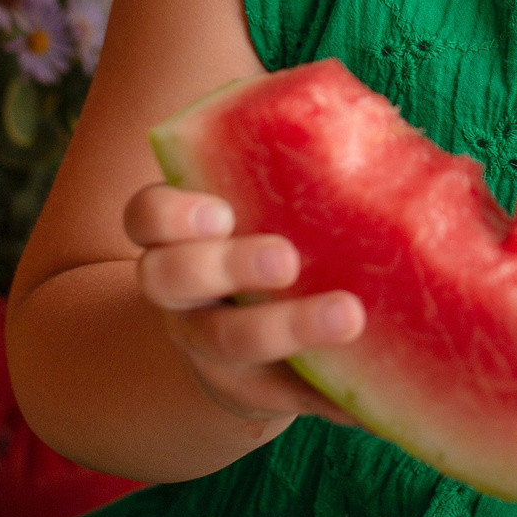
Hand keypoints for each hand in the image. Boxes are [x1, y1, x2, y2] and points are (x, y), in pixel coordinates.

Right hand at [124, 183, 362, 427]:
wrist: (237, 349)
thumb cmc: (262, 242)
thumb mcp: (257, 206)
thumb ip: (288, 165)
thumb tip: (371, 118)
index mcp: (178, 238)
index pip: (145, 217)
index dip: (171, 215)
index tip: (220, 213)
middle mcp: (181, 296)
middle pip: (171, 280)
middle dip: (225, 266)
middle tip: (286, 259)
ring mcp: (209, 349)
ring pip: (227, 342)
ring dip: (287, 330)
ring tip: (349, 316)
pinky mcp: (254, 393)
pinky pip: (286, 397)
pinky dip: (329, 394)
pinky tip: (371, 389)